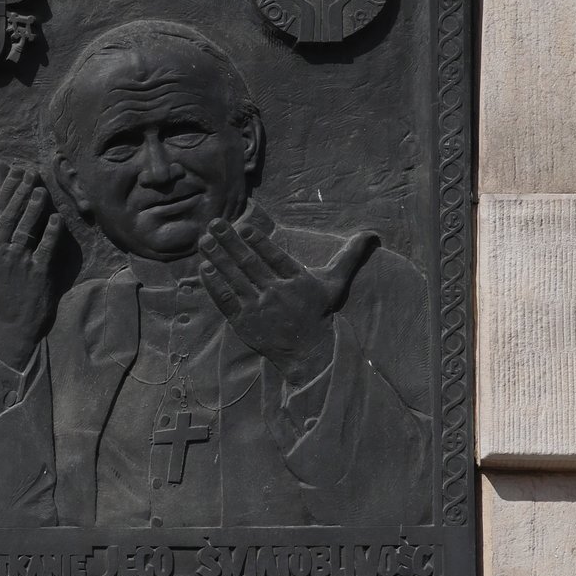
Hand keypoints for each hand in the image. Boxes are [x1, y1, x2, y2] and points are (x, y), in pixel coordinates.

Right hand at [0, 163, 62, 370]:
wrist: (9, 323)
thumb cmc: (2, 289)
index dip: (5, 187)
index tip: (14, 170)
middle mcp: (0, 251)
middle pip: (9, 214)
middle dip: (19, 190)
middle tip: (30, 172)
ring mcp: (18, 262)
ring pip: (25, 228)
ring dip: (33, 207)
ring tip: (41, 190)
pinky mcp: (36, 273)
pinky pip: (45, 248)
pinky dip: (51, 232)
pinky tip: (56, 219)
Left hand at [198, 217, 378, 386]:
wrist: (308, 352)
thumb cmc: (319, 311)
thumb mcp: (335, 282)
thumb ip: (349, 255)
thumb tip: (372, 233)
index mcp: (297, 280)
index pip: (276, 258)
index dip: (260, 242)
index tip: (244, 227)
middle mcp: (277, 293)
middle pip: (249, 264)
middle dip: (229, 242)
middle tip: (214, 223)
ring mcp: (259, 308)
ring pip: (234, 279)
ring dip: (217, 258)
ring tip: (203, 240)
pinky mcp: (244, 322)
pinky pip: (226, 301)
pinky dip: (215, 285)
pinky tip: (204, 268)